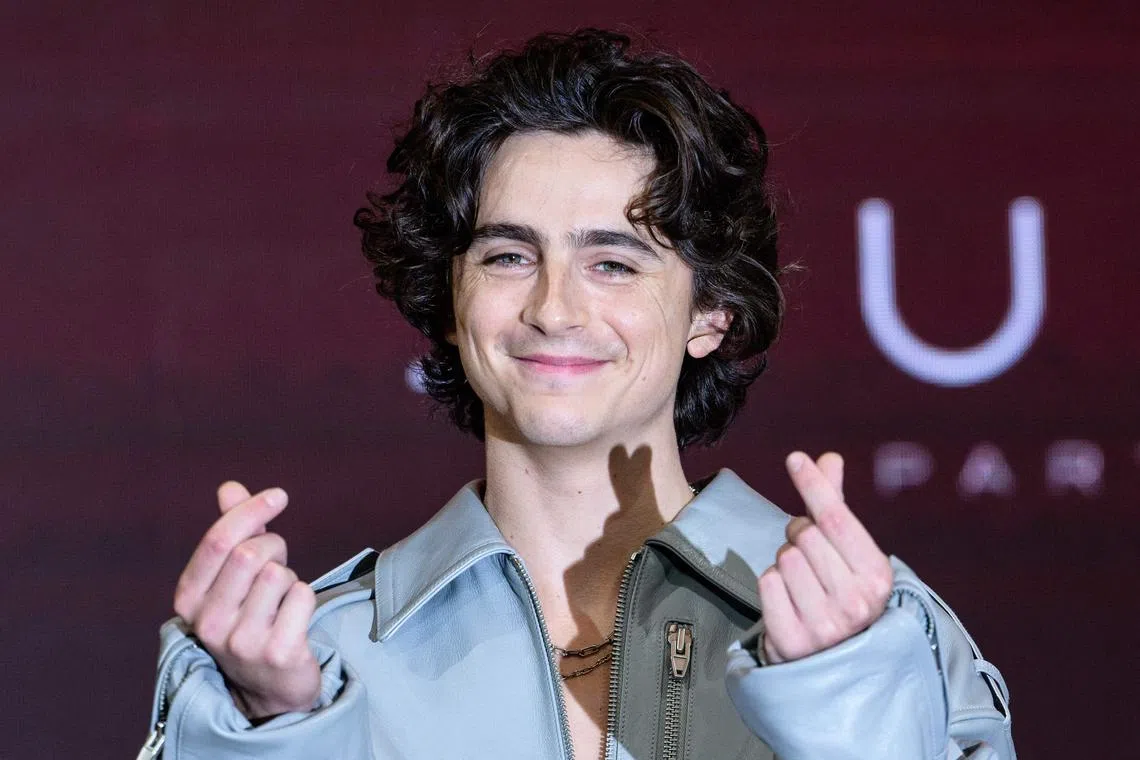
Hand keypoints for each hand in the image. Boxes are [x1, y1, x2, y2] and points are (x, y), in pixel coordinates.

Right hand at [172, 482, 319, 718]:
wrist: (270, 689)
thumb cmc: (252, 619)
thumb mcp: (232, 577)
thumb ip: (233, 532)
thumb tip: (230, 487)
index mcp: (189, 599)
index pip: (218, 541)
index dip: (250, 511)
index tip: (278, 496)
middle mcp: (209, 623)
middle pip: (250, 554)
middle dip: (273, 546)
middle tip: (279, 562)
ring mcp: (241, 641)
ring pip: (279, 575)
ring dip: (289, 578)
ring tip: (280, 600)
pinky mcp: (277, 653)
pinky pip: (302, 596)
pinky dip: (305, 599)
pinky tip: (294, 620)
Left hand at [758, 452, 892, 663]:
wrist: (831, 663)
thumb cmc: (838, 595)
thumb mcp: (848, 554)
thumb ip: (835, 505)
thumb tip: (829, 458)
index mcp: (877, 576)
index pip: (836, 518)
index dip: (813, 484)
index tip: (795, 458)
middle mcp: (856, 602)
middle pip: (804, 535)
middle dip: (798, 536)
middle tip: (809, 557)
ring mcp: (824, 625)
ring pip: (784, 558)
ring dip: (784, 563)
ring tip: (801, 584)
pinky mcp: (792, 640)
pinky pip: (768, 582)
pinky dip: (771, 584)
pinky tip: (788, 601)